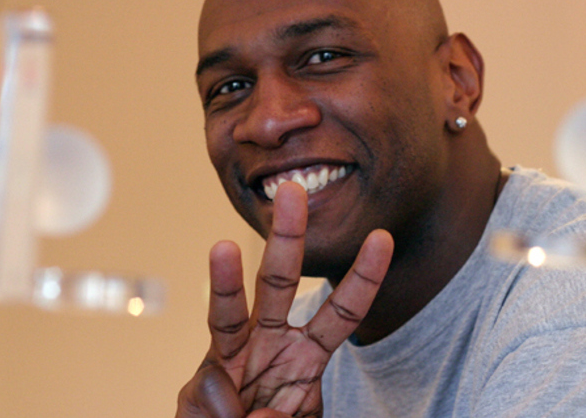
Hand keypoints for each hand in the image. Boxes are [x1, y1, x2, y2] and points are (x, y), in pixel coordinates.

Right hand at [176, 181, 393, 417]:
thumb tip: (258, 415)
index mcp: (307, 355)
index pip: (341, 313)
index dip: (362, 277)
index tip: (382, 238)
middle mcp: (269, 344)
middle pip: (279, 282)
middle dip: (287, 237)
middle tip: (293, 191)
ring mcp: (233, 359)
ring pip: (229, 311)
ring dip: (225, 279)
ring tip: (223, 248)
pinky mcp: (202, 383)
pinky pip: (209, 388)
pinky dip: (222, 412)